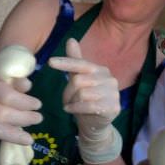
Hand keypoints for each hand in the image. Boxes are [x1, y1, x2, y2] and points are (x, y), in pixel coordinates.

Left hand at [48, 38, 121, 163]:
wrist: (95, 124)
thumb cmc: (85, 100)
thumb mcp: (78, 80)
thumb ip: (75, 61)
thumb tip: (71, 39)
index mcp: (101, 70)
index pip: (81, 64)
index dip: (66, 63)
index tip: (50, 62)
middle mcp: (110, 79)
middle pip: (79, 80)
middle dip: (68, 92)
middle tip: (67, 100)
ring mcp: (113, 93)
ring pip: (82, 93)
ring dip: (72, 102)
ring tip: (72, 106)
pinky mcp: (113, 107)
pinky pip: (88, 105)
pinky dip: (76, 108)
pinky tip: (72, 110)